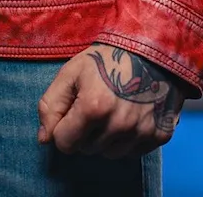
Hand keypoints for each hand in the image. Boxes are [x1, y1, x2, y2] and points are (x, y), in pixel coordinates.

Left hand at [37, 43, 184, 158]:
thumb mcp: (71, 72)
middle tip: (94, 105)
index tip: (72, 111)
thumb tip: (44, 139)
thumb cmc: (106, 59)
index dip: (63, 128)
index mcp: (94, 107)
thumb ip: (51, 105)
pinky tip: (128, 116)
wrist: (150, 48)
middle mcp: (119, 124)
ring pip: (109, 154)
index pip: (64, 143)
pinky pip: (131, 153)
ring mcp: (141, 132)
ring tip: (112, 110)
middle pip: (86, 150)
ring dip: (105, 138)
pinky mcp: (159, 136)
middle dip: (84, 132)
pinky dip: (126, 140)